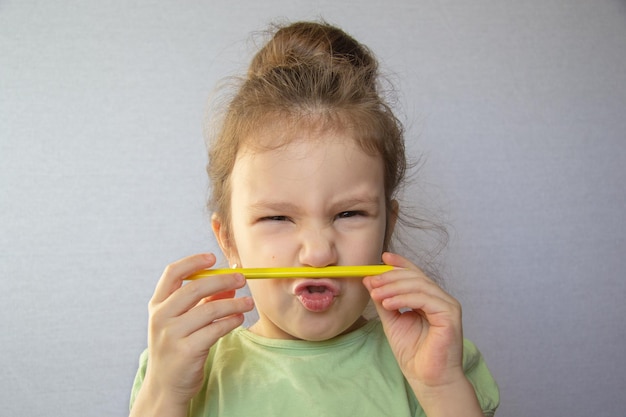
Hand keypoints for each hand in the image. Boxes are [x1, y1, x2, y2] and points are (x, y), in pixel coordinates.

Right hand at [141, 253, 253, 407]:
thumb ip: (204, 300)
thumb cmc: (177, 347)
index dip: (193, 262)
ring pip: (209, 309)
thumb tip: (230, 282)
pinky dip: (231, 321)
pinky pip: (215, 329)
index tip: (213, 258)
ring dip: (233, 303)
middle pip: (195, 287)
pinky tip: (239, 319)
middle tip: (242, 278)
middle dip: (223, 280)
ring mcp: (172, 334)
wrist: (165, 386)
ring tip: (248, 302)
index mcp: (158, 304)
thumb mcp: (184, 321)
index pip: (172, 273)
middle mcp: (161, 317)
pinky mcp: (186, 350)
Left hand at [363, 252, 464, 391]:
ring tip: (376, 294)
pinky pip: (424, 298)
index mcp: (430, 299)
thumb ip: (384, 301)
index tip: (382, 258)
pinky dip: (404, 298)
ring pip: (419, 285)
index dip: (400, 264)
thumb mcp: (392, 322)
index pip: (415, 275)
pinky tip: (388, 303)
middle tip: (371, 281)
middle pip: (415, 277)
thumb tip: (370, 281)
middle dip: (390, 277)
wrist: (427, 379)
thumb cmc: (414, 355)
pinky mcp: (450, 315)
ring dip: (393, 287)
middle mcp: (441, 299)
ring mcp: (448, 305)